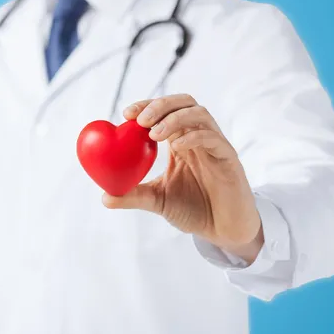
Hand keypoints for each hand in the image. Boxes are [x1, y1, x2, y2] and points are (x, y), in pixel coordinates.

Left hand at [102, 93, 263, 262]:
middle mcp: (199, 137)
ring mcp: (216, 145)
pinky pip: (214, 139)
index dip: (146, 106)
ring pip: (200, 114)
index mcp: (181, 140)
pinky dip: (194, 137)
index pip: (165, 111)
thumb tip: (104, 197)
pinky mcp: (229, 158)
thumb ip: (134, 195)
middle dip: (160, 105)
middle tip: (140, 119)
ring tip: (155, 133)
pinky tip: (176, 147)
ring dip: (175, 118)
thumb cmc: (194, 210)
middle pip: (184, 102)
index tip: (126, 114)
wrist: (223, 231)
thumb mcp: (158, 201)